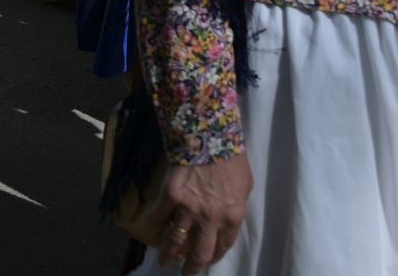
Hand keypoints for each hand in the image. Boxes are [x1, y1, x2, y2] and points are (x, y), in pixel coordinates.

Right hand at [153, 153, 252, 269]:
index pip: (222, 247)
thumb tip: (226, 218)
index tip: (206, 260)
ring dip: (168, 255)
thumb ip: (235, 207)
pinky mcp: (169, 197)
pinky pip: (159, 217)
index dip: (213, 257)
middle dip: (191, 267)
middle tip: (185, 272)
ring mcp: (188, 209)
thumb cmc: (231, 159)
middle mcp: (210, 219)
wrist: (209, 135)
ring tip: (164, 261)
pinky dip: (155, 223)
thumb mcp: (244, 187)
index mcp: (232, 218)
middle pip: (199, 253)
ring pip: (175, 241)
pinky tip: (154, 227)